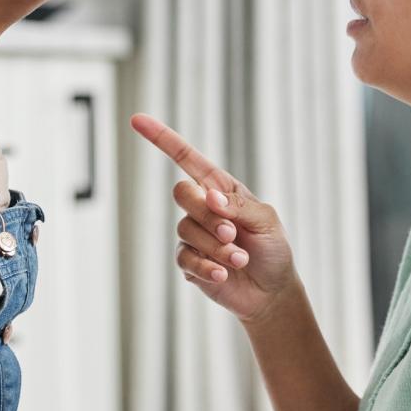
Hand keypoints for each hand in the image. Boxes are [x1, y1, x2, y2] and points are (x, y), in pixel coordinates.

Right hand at [130, 113, 296, 322]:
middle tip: (232, 233)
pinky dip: (206, 267)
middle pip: (182, 193)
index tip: (137, 119)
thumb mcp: (266, 220)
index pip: (186, 158)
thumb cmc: (273, 249)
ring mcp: (193, 235)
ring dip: (216, 247)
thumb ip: (238, 206)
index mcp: (220, 188)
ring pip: (185, 229)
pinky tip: (223, 274)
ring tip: (239, 259)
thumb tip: (209, 198)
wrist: (271, 291)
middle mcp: (202, 208)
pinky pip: (184, 258)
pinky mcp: (189, 262)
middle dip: (207, 215)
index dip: (162, 138)